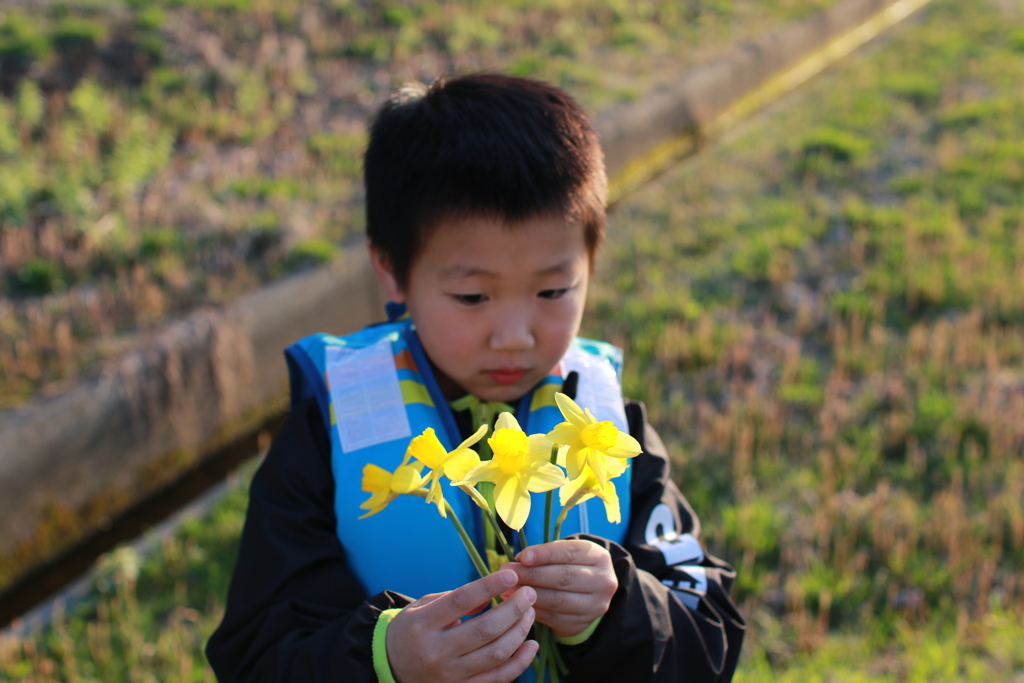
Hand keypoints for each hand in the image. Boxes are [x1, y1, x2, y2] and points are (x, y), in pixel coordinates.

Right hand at [386, 569, 538, 682]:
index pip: (461, 601)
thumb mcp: (424, 606)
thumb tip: (492, 594)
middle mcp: (436, 652)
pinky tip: (531, 645)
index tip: (510, 575)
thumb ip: (456, 599)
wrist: (391, 666)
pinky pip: (498, 679)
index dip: (488, 586)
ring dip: (520, 632)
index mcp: (423, 624)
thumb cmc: (412, 628)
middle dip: (513, 609)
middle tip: (529, 593)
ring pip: (496, 654)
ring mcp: (450, 674)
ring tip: (529, 613)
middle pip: (484, 630)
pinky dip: (520, 663)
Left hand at [504, 540, 617, 638]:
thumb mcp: (565, 553)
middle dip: (532, 575)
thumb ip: (546, 554)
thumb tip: (519, 560)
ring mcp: (595, 606)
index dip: (544, 554)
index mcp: (599, 557)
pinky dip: (533, 610)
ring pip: (558, 600)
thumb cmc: (570, 565)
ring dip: (529, 595)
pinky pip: (553, 618)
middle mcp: (603, 582)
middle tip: (508, 573)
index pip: (570, 552)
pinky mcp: (582, 624)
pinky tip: (517, 605)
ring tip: (508, 589)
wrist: (588, 592)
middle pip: (564, 577)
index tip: (522, 556)